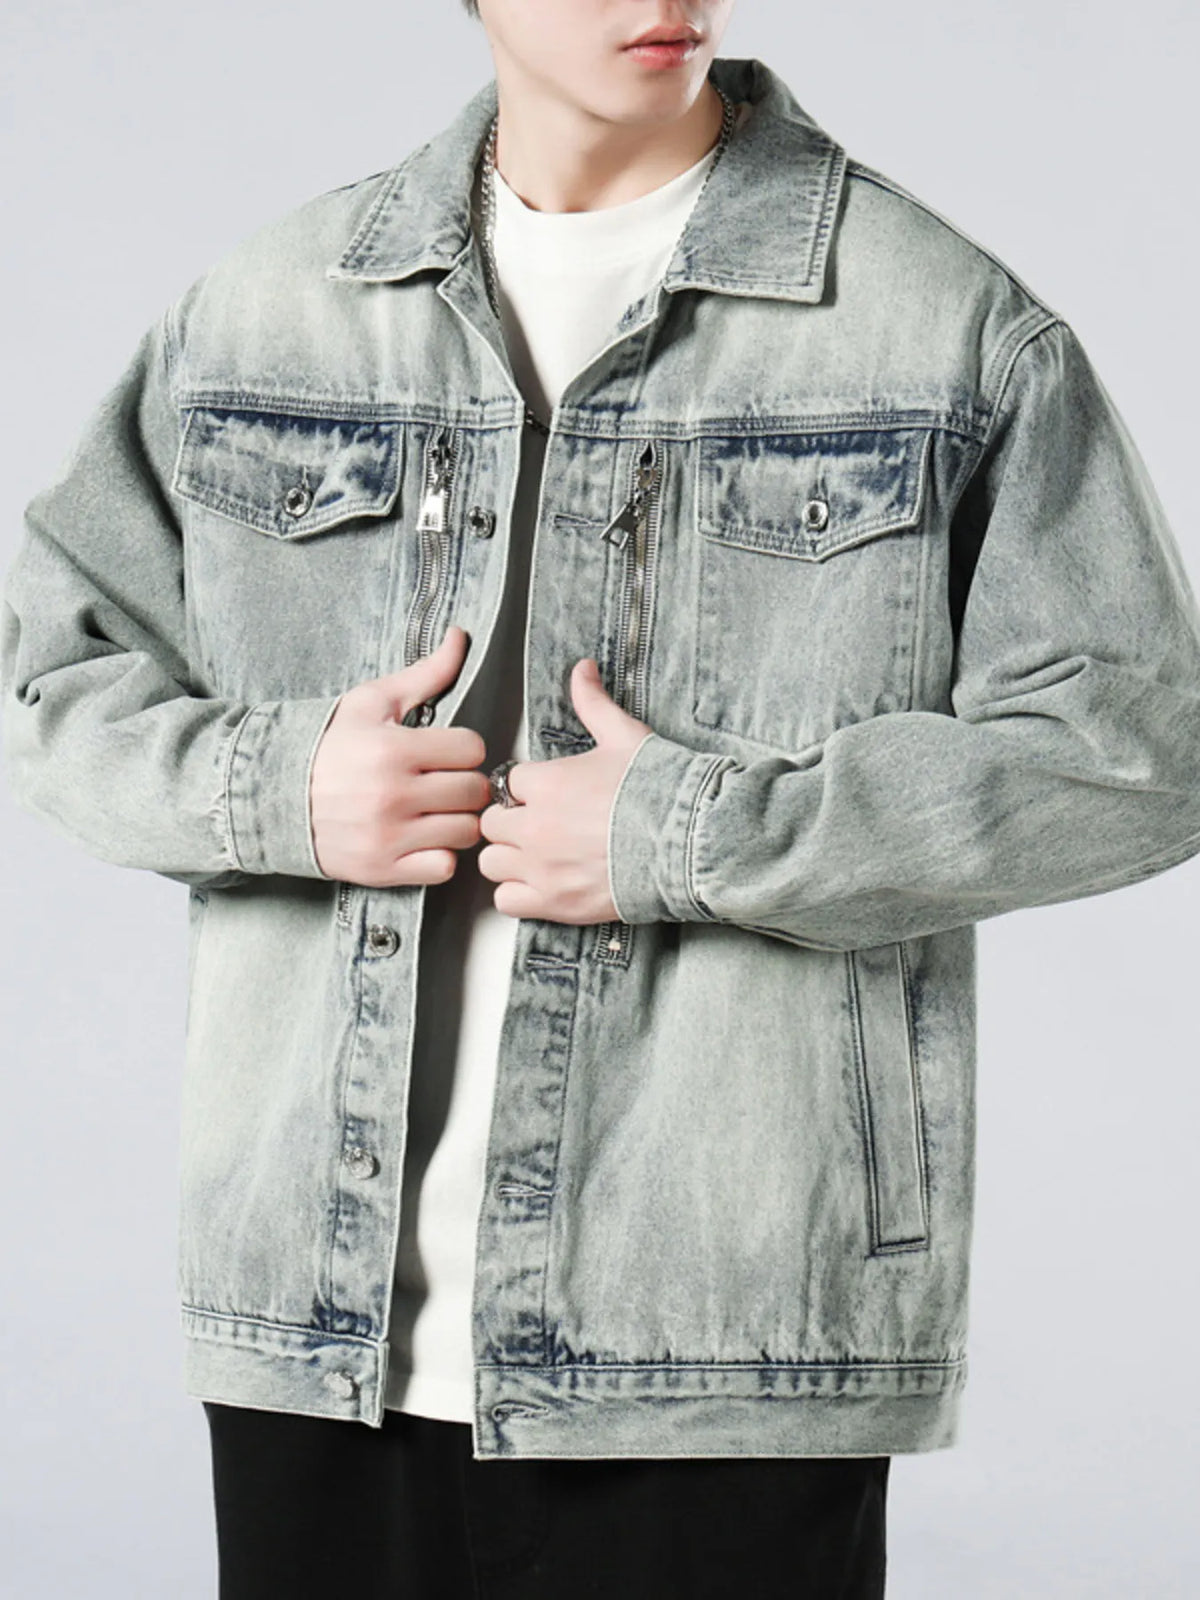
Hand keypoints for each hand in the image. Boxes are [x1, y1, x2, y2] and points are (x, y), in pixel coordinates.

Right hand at [309, 626, 491, 885]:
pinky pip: (444, 868)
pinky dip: (440, 855)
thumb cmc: (325, 744)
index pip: (472, 749)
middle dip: (463, 783)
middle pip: (473, 792)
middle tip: (444, 781)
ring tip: (436, 810)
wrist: (267, 795)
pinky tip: (423, 838)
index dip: (463, 748)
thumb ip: (424, 673)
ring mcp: (388, 836)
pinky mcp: (382, 869)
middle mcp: (393, 795)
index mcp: (392, 749)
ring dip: (457, 820)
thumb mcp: (370, 702)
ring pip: (465, 831)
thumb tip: (460, 635)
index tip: (445, 751)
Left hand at [477, 658, 650, 922]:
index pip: (509, 782)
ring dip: (509, 857)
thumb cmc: (661, 790)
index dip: (527, 788)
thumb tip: (581, 669)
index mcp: (546, 783)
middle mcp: (534, 826)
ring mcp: (541, 868)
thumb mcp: (625, 737)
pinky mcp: (553, 903)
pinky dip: (517, 894)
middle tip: (539, 824)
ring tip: (536, 854)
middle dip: (512, 821)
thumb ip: (593, 703)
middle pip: (492, 822)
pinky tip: (541, 883)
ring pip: (491, 862)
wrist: (690, 842)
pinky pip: (506, 901)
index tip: (546, 794)